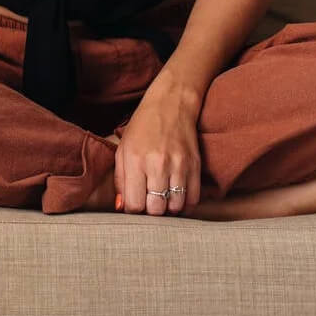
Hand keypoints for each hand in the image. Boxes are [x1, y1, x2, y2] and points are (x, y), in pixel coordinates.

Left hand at [113, 83, 201, 215]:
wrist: (171, 104)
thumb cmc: (142, 128)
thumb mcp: (123, 149)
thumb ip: (120, 180)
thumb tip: (121, 207)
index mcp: (135, 159)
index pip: (134, 205)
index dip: (133, 210)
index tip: (135, 203)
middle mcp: (157, 164)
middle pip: (156, 210)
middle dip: (151, 211)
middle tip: (149, 202)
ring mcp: (178, 165)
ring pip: (175, 207)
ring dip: (168, 208)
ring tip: (163, 198)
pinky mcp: (195, 165)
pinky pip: (193, 199)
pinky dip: (185, 204)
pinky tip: (177, 196)